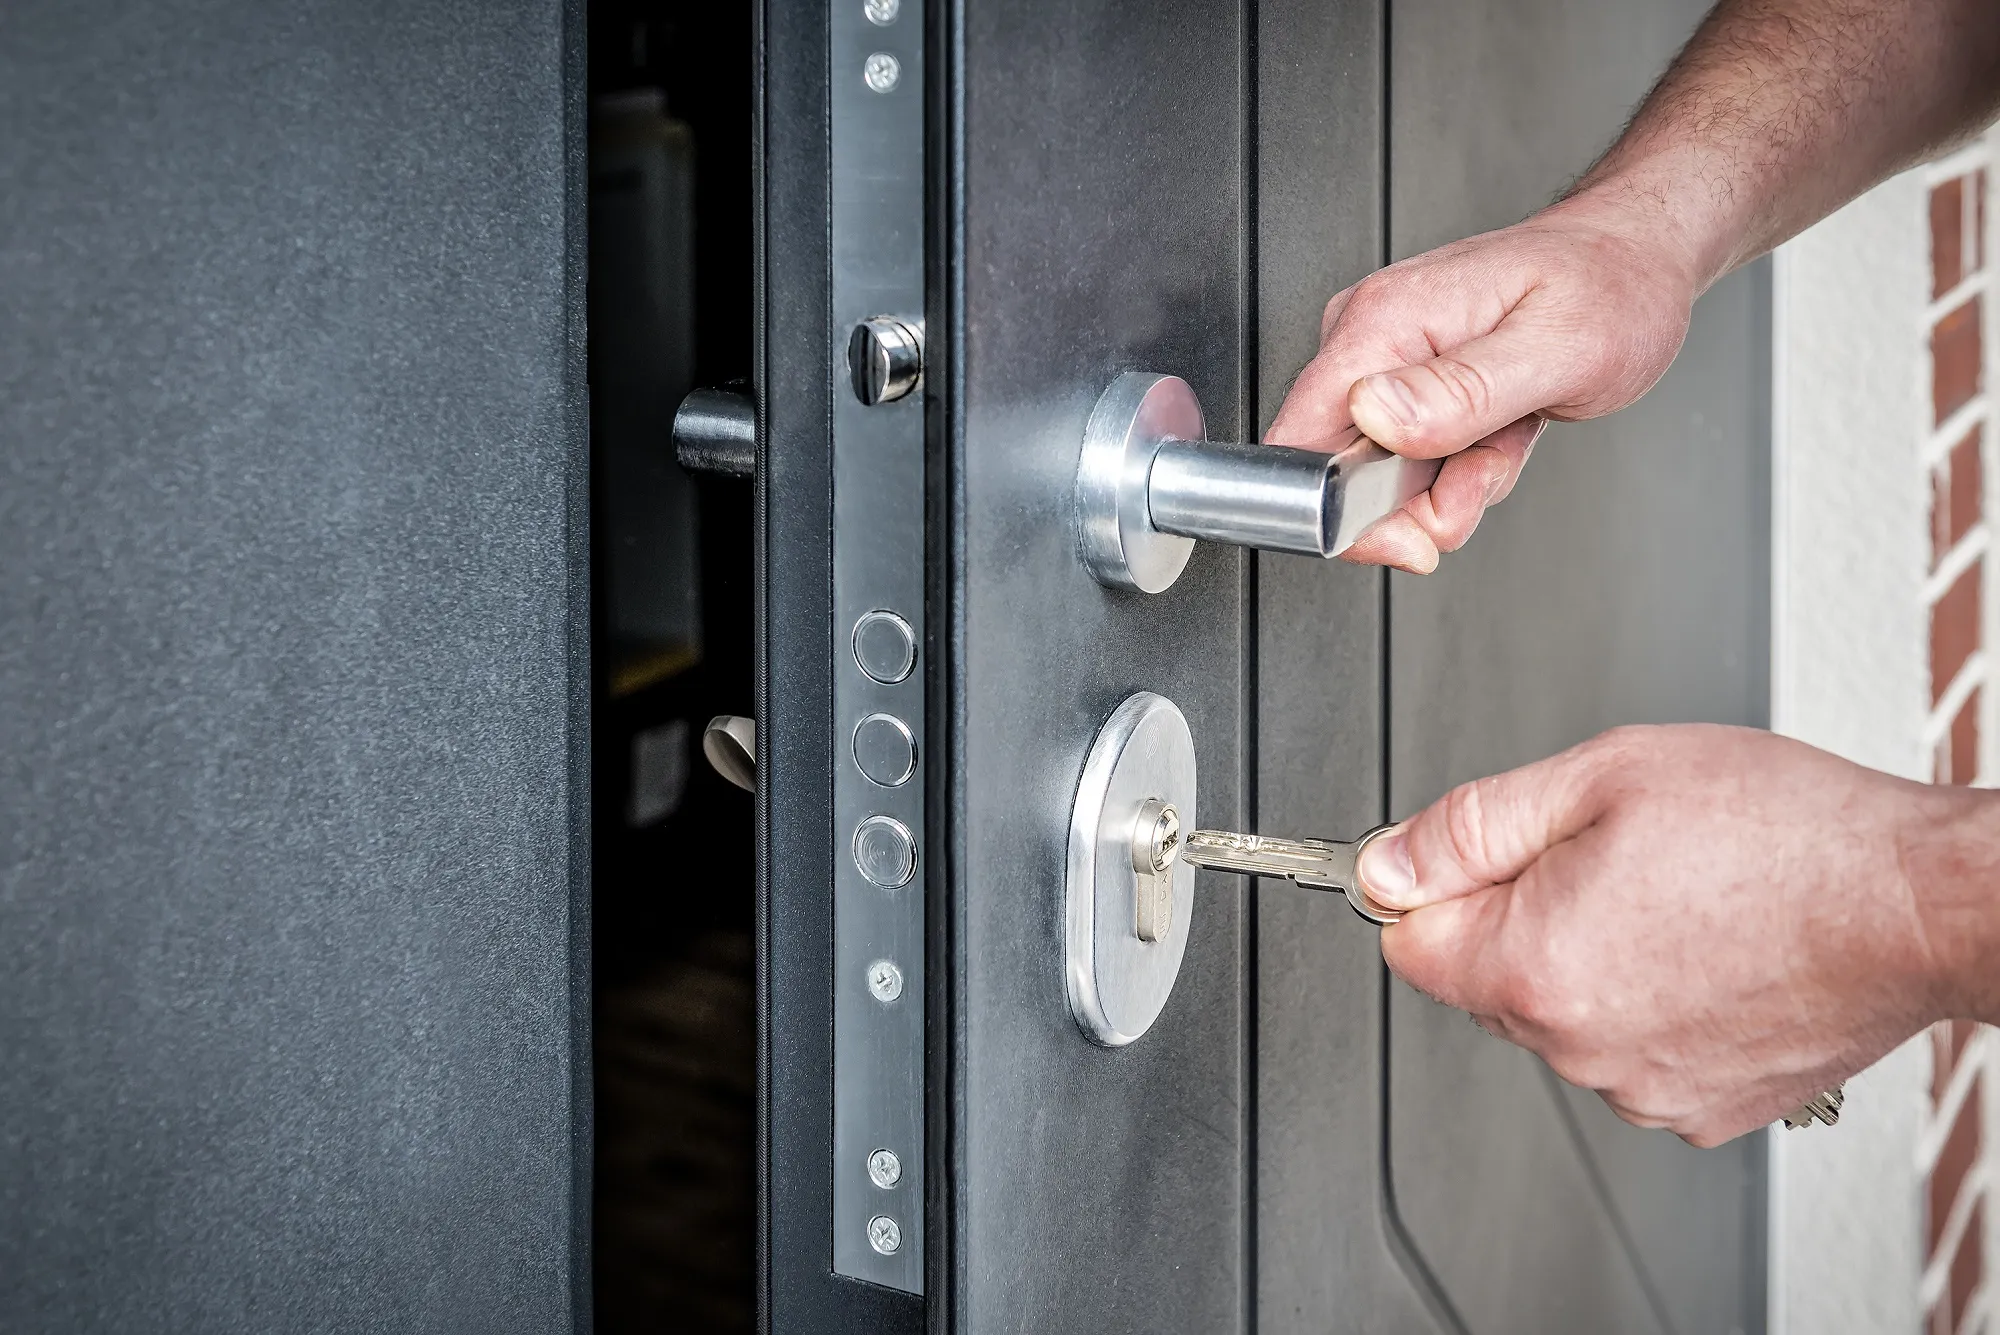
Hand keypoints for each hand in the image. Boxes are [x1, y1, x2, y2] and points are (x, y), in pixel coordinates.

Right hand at [1267, 195, 1699, 571]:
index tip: (1413, 531)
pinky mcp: (1408, 385)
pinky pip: (1412, 463)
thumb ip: (1460, 390)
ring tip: (1506, 437)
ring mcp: (1387, 363)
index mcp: (1384, 322)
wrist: (1635, 260)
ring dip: (1451, 487)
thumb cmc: (1609, 286)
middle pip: (1337, 473)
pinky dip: (1462, 470)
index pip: (1300, 444)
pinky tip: (1500, 433)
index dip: (1342, 511)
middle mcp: (1370, 339)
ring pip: (1381, 478)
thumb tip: (1373, 415)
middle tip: (1486, 471)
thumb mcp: (1555, 347)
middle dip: (1414, 505)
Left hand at [1354, 724, 1994, 1145]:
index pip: (1406, 939)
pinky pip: (1632, 1048)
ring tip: (1678, 899)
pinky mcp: (1701, 1109)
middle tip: (1610, 856)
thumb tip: (1387, 862)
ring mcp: (1642, 1089)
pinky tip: (1711, 949)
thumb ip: (1472, 825)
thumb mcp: (1602, 776)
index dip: (1433, 882)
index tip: (1470, 855)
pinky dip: (1654, 1002)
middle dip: (1521, 912)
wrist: (1921, 904)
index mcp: (1534, 966)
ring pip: (1562, 1014)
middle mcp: (1579, 1048)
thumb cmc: (1787, 833)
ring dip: (1592, 957)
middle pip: (1485, 978)